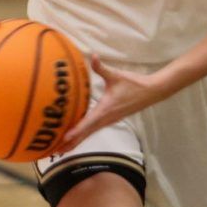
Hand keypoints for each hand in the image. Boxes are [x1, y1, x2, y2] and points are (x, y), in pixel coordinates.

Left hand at [52, 55, 169, 154]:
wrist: (151, 92)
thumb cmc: (134, 83)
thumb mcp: (116, 75)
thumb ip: (101, 68)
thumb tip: (92, 56)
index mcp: (105, 110)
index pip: (88, 123)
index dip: (76, 131)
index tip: (64, 138)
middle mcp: (106, 118)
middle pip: (85, 134)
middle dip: (71, 143)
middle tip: (55, 151)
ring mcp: (109, 121)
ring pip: (90, 134)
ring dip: (76, 142)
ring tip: (62, 149)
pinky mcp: (110, 119)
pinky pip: (94, 130)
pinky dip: (83, 135)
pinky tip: (77, 136)